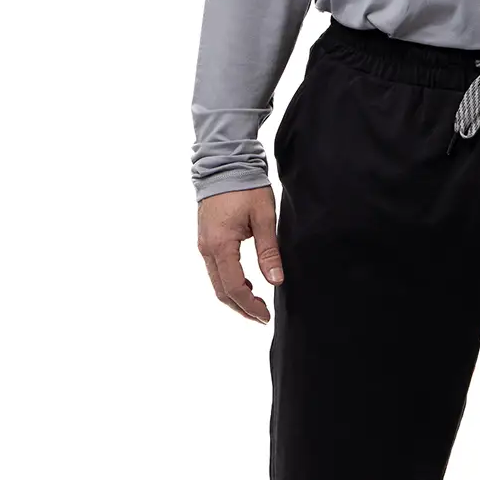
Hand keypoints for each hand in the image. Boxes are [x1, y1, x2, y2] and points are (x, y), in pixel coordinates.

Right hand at [197, 186, 283, 322]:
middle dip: (241, 307)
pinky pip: (215, 269)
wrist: (225, 163)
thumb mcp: (264, 218)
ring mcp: (204, 244)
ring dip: (235, 297)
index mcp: (220, 245)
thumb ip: (269, 251)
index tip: (266, 315)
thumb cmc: (246, 186)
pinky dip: (229, 282)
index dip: (250, 306)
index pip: (234, 287)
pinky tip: (247, 283)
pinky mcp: (206, 239)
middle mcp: (207, 249)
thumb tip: (276, 281)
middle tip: (262, 316)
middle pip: (221, 291)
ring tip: (257, 304)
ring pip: (216, 282)